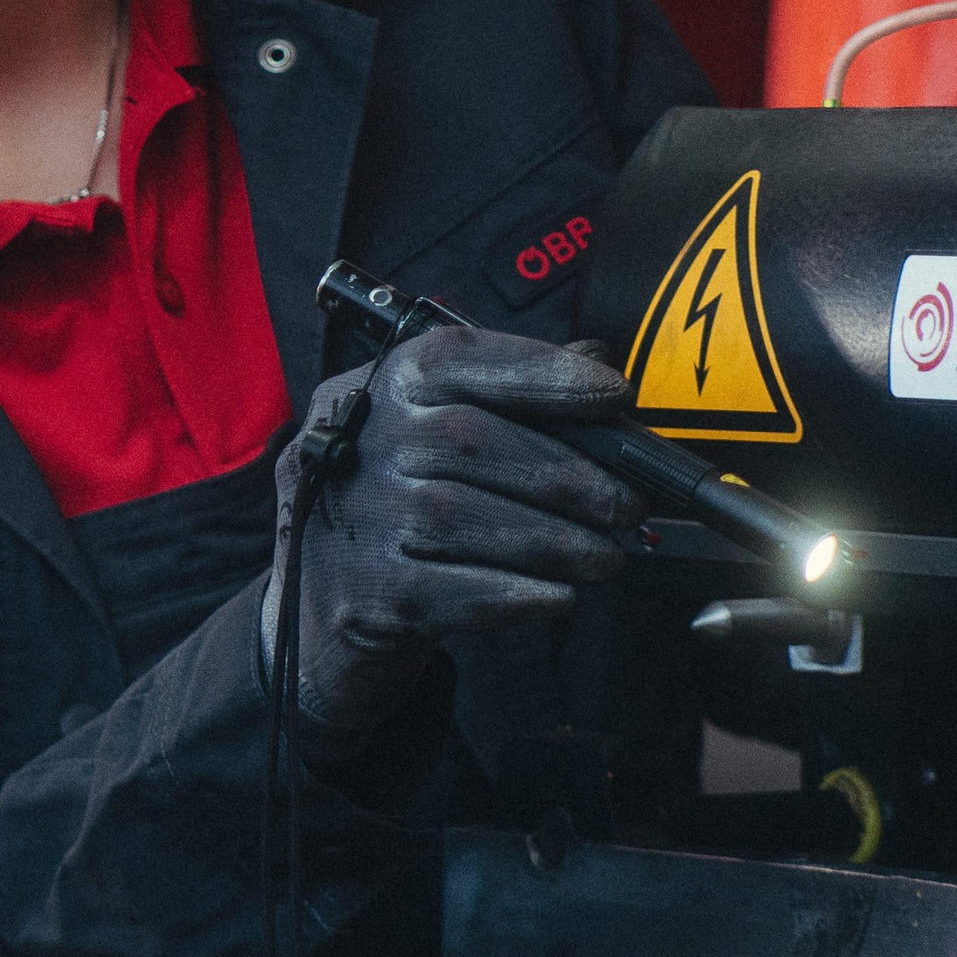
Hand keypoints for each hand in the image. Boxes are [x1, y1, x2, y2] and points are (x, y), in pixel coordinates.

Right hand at [269, 328, 639, 740]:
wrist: (326, 598)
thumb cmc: (404, 499)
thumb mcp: (436, 430)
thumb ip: (510, 392)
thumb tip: (595, 362)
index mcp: (382, 387)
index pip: (458, 358)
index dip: (541, 370)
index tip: (614, 393)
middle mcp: (359, 443)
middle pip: (470, 440)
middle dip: (568, 474)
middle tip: (629, 505)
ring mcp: (357, 518)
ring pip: (464, 517)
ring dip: (555, 540)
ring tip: (606, 556)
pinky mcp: (367, 592)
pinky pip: (453, 591)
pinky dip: (519, 594)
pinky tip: (559, 595)